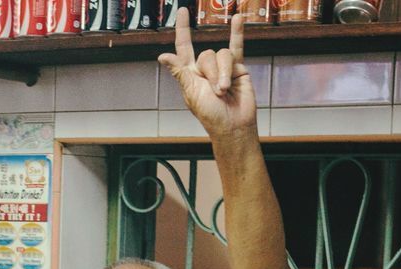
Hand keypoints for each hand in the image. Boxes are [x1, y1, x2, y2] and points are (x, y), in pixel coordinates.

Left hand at [158, 10, 255, 138]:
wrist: (233, 124)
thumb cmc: (211, 115)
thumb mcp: (192, 93)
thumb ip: (180, 72)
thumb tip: (162, 56)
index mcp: (189, 73)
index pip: (184, 46)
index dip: (183, 29)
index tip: (183, 11)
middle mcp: (205, 68)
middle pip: (206, 54)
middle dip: (212, 73)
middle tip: (216, 92)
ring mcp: (222, 66)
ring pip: (222, 55)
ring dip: (224, 73)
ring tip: (225, 91)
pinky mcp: (238, 67)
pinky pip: (237, 46)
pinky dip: (237, 33)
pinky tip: (238, 19)